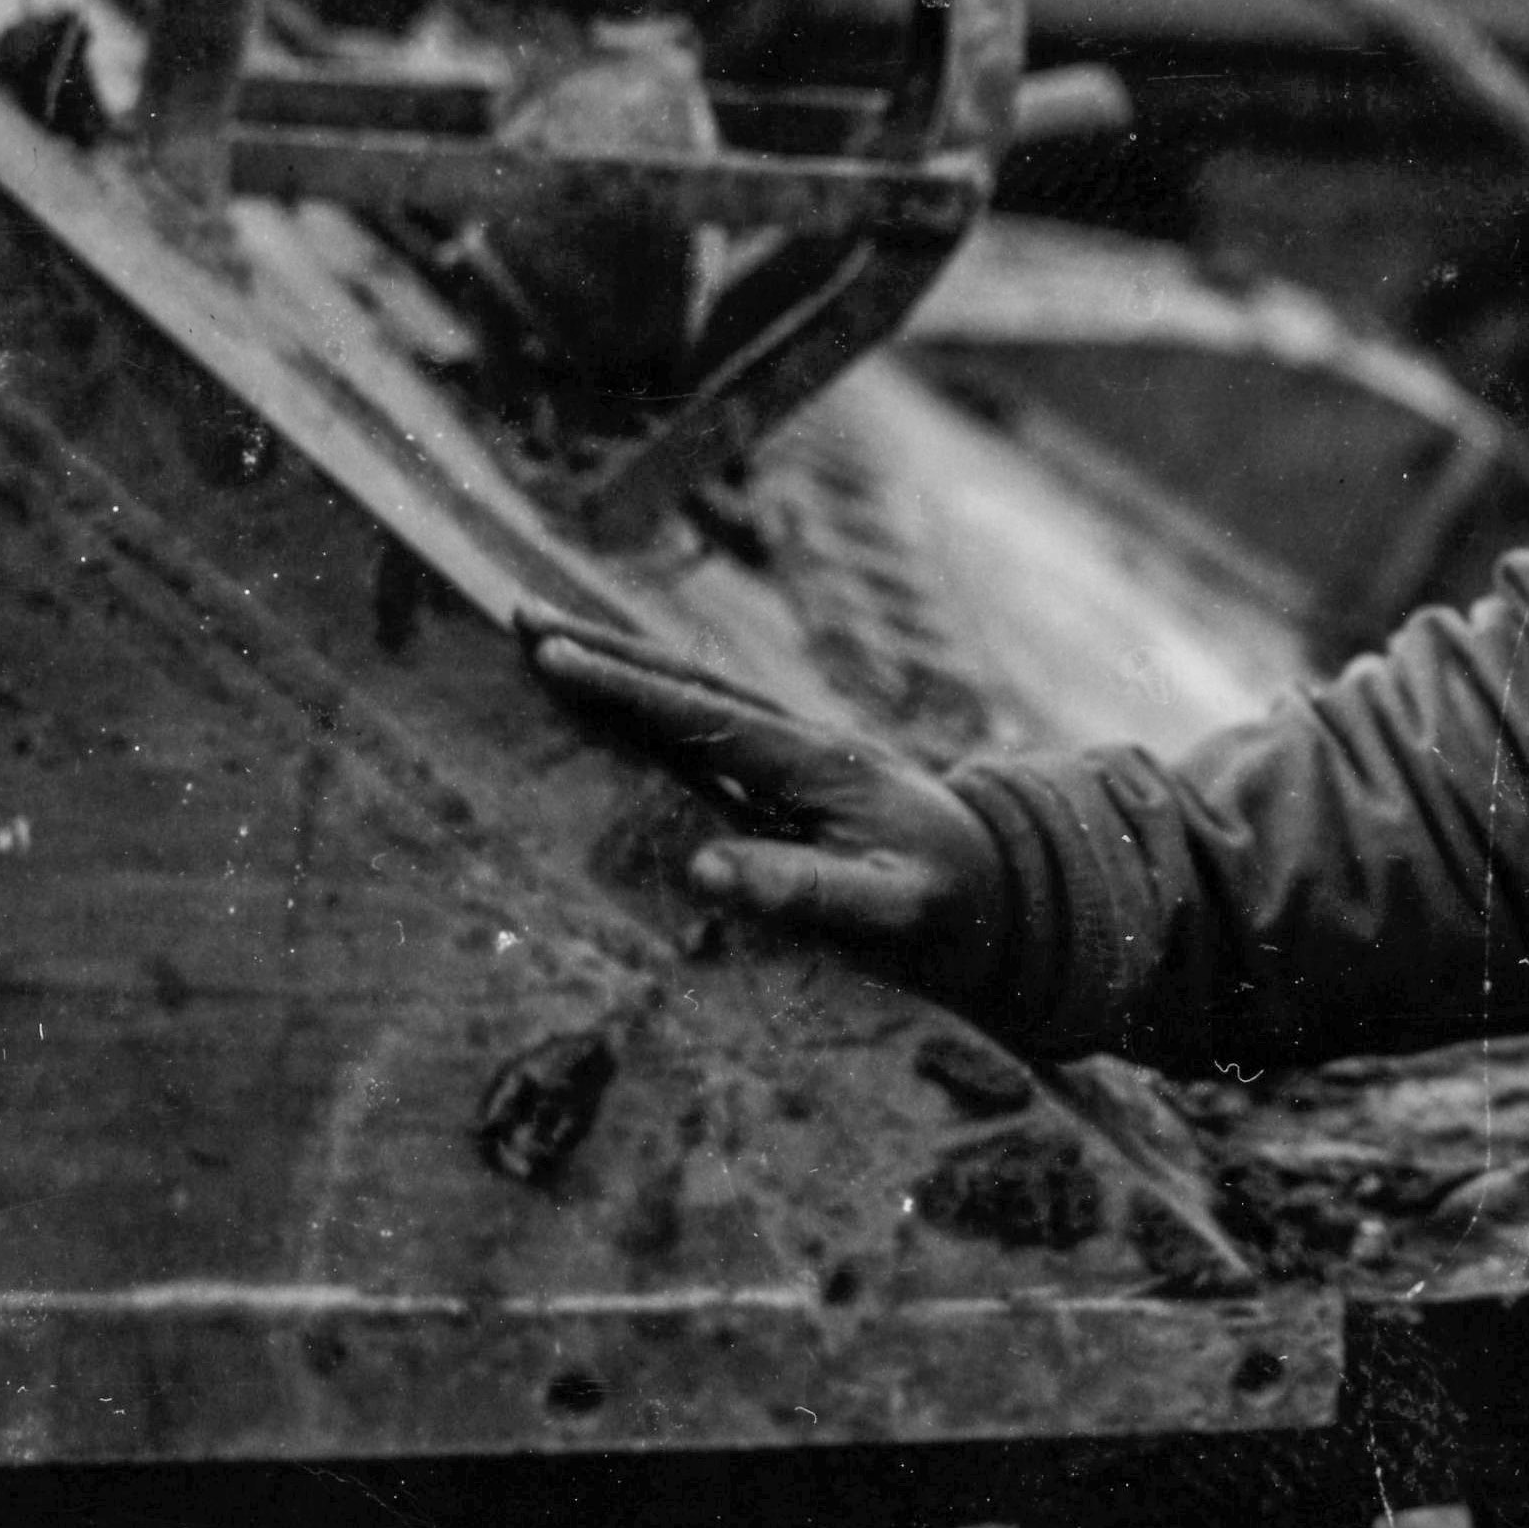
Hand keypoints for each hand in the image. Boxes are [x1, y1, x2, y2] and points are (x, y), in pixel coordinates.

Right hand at [522, 616, 1007, 996]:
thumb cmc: (948, 911)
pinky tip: (610, 692)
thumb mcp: (887, 911)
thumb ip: (804, 891)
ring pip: (697, 695)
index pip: (705, 716)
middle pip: (690, 683)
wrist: (1010, 895)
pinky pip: (710, 727)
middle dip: (605, 649)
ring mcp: (799, 752)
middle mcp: (805, 741)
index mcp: (819, 764)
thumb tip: (700, 871)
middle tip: (518, 616)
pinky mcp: (794, 774)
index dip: (626, 688)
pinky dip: (654, 702)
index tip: (553, 657)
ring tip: (544, 635)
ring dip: (622, 664)